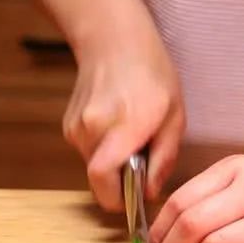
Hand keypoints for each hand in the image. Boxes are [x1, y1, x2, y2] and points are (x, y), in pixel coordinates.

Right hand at [62, 13, 184, 211]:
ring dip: (113, 163)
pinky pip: (88, 152)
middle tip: (141, 162)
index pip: (104, 180)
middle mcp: (94, 129)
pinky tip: (116, 125)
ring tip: (131, 135)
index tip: (133, 201)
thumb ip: (164, 158)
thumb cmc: (151, 74)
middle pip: (101, 180)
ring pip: (94, 167)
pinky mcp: (69, 127)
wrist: (113, 40)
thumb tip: (149, 192)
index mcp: (124, 126)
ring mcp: (77, 128)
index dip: (117, 200)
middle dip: (120, 181)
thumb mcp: (175, 115)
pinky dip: (103, 150)